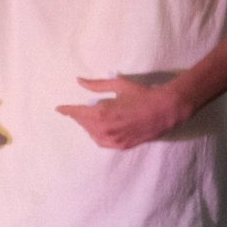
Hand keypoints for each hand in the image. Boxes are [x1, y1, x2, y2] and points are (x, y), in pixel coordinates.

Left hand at [58, 76, 190, 149]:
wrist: (167, 109)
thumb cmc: (143, 94)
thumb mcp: (120, 85)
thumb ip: (97, 85)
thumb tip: (79, 81)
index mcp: (101, 112)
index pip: (76, 113)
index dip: (66, 110)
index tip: (59, 109)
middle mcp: (104, 128)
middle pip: (83, 124)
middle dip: (79, 116)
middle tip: (81, 110)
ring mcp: (113, 139)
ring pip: (92, 134)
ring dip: (88, 126)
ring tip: (93, 119)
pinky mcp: (122, 145)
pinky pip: (102, 142)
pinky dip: (98, 136)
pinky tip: (101, 130)